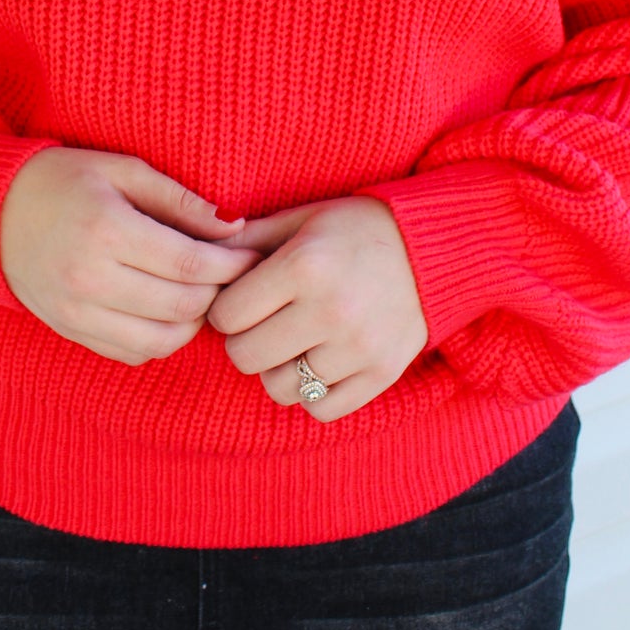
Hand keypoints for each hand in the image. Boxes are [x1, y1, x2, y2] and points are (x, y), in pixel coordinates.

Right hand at [0, 146, 262, 364]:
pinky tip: (167, 310)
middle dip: (219, 292)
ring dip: (194, 321)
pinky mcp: (70, 331)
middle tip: (231, 273)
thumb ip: (178, 199)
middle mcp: (90, 279)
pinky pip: (133, 352)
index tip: (251, 253)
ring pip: (162, 339)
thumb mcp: (121, 170)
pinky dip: (162, 339)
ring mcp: (77, 312)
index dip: (231, 264)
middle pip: (182, 305)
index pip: (189, 264)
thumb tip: (233, 225)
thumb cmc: (63, 180)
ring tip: (201, 292)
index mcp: (106, 231)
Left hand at [205, 196, 428, 421]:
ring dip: (278, 369)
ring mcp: (359, 347)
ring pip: (280, 389)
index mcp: (305, 265)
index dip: (225, 310)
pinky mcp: (382, 374)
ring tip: (294, 342)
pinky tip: (319, 362)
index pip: (226, 316)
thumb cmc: (355, 228)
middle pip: (245, 357)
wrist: (434, 246)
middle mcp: (331, 310)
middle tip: (263, 324)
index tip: (242, 300)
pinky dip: (312, 394)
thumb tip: (194, 251)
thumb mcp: (301, 218)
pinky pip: (321, 410)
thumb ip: (247, 239)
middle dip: (245, 341)